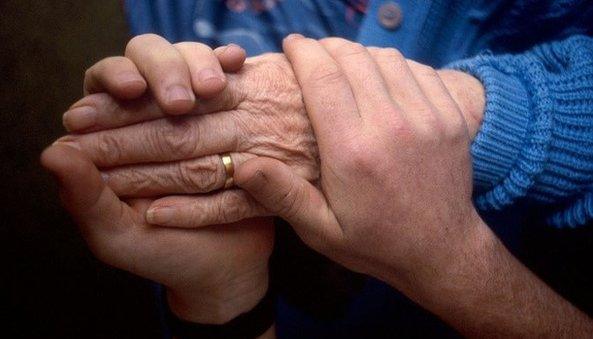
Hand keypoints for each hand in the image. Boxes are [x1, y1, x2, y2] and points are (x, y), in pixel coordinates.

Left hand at [45, 35, 273, 324]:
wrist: (224, 266)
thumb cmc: (164, 253)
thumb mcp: (117, 234)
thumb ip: (84, 197)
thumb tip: (54, 151)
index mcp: (113, 136)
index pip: (104, 84)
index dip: (114, 77)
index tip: (129, 88)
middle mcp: (152, 114)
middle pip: (150, 61)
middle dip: (164, 70)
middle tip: (180, 99)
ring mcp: (196, 111)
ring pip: (192, 64)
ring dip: (199, 65)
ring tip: (212, 86)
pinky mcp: (231, 117)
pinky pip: (231, 82)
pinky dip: (230, 68)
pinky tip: (237, 62)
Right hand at [234, 34, 480, 291]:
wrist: (442, 251)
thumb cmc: (375, 242)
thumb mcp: (321, 231)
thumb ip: (283, 194)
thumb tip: (241, 164)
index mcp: (353, 151)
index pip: (323, 78)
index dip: (303, 52)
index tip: (290, 44)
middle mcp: (391, 126)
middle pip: (354, 59)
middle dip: (327, 46)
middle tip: (313, 52)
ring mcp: (428, 118)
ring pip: (387, 58)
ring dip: (360, 53)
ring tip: (344, 62)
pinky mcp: (452, 118)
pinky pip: (420, 70)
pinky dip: (395, 64)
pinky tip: (382, 78)